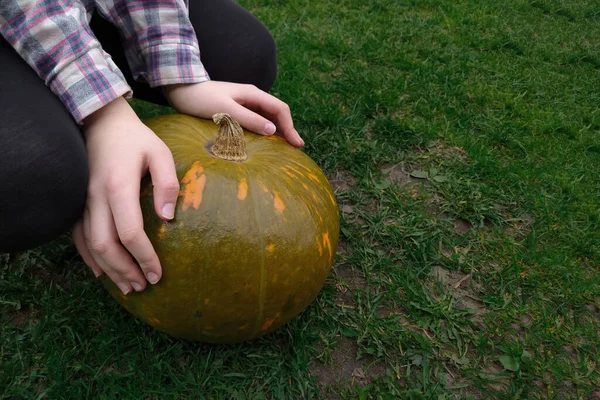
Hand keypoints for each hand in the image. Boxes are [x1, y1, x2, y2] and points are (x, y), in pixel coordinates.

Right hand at [71, 97, 179, 293]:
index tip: (158, 273)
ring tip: (128, 287)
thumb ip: (167, 183)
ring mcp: (83, 202)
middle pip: (105, 245)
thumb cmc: (136, 140)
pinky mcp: (78, 203)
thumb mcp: (159, 153)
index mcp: (118, 187)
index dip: (144, 256)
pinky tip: (102, 273)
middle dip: (125, 270)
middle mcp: (96, 198)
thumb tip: (168, 217)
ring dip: (109, 269)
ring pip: (90, 245)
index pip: (130, 232)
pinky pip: (79, 237)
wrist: (101, 123)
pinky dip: (90, 258)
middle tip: (144, 286)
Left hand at [162, 81, 303, 147]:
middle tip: (295, 148)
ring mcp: (245, 103)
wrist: (181, 90)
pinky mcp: (237, 110)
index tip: (296, 144)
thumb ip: (248, 120)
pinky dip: (265, 131)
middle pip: (277, 113)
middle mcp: (252, 97)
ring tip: (285, 147)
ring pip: (268, 117)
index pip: (280, 109)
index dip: (290, 126)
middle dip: (288, 129)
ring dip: (278, 131)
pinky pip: (257, 121)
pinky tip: (266, 142)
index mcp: (253, 94)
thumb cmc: (201, 99)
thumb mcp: (225, 111)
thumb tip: (273, 130)